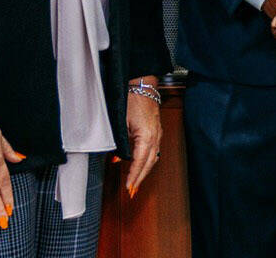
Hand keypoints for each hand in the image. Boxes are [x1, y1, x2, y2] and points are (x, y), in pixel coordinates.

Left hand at [121, 76, 161, 198]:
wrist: (142, 84)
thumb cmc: (131, 99)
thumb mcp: (121, 123)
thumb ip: (120, 143)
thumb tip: (118, 159)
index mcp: (147, 136)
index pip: (140, 162)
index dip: (134, 176)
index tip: (129, 187)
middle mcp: (155, 136)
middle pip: (150, 163)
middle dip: (141, 178)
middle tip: (133, 192)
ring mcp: (158, 133)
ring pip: (153, 157)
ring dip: (145, 171)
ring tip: (136, 182)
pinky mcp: (156, 130)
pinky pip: (153, 150)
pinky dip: (147, 160)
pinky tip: (139, 164)